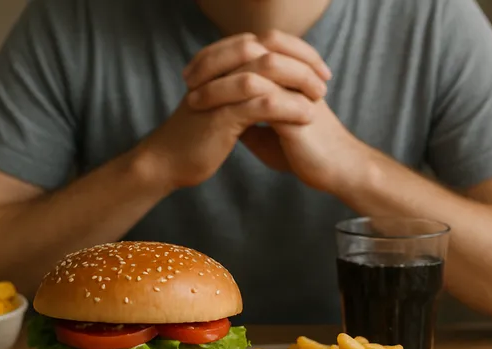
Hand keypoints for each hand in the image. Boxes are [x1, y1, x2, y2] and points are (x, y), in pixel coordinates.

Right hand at [142, 47, 319, 188]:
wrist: (167, 162)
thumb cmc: (197, 138)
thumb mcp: (223, 107)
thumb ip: (242, 93)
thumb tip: (273, 88)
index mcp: (220, 65)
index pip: (265, 42)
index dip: (296, 51)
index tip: (320, 69)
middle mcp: (218, 70)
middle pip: (268, 48)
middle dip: (302, 61)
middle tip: (324, 80)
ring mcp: (218, 90)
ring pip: (266, 71)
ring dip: (299, 82)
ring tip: (319, 98)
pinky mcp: (220, 115)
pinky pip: (260, 104)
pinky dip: (288, 108)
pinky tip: (307, 116)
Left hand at [184, 30, 371, 194]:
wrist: (336, 170)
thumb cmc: (306, 153)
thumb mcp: (271, 135)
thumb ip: (250, 120)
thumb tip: (224, 116)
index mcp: (289, 76)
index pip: (250, 49)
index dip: (219, 56)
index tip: (192, 72)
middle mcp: (293, 75)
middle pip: (250, 47)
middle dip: (214, 58)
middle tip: (187, 76)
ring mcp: (296, 90)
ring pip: (253, 69)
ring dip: (218, 81)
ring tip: (193, 97)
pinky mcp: (296, 110)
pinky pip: (260, 96)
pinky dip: (232, 100)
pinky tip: (212, 112)